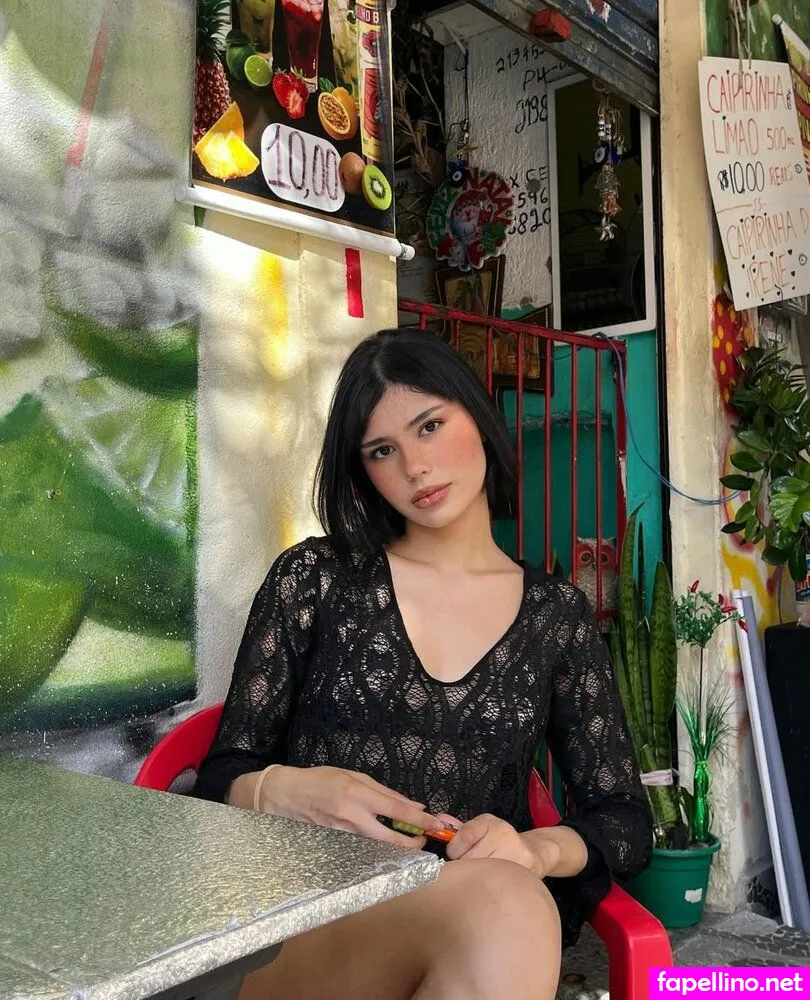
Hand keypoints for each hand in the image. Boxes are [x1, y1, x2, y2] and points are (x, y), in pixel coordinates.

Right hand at [259, 765, 443, 849]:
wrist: (286, 795)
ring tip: (406, 842)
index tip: (436, 825)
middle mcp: (351, 817)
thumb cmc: (321, 780)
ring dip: (394, 847)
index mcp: (358, 794)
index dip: (420, 820)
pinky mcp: (334, 846)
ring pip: (377, 849)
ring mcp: (342, 835)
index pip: (397, 811)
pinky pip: (361, 851)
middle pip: (390, 839)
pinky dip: (375, 850)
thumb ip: (384, 793)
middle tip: (423, 842)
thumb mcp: (354, 776)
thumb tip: (412, 805)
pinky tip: (381, 847)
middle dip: (411, 843)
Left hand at [446, 813, 559, 875]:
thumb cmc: (500, 840)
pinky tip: (490, 884)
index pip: (463, 836)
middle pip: (468, 859)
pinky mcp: (520, 874)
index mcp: (490, 823)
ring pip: (479, 874)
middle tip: (470, 866)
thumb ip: (459, 828)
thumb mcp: (481, 828)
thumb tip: (438, 820)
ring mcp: (514, 856)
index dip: (454, 848)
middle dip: (464, 866)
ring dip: (475, 878)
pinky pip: (493, 885)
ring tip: (481, 875)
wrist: (533, 853)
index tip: (457, 853)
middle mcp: (504, 836)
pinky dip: (487, 888)